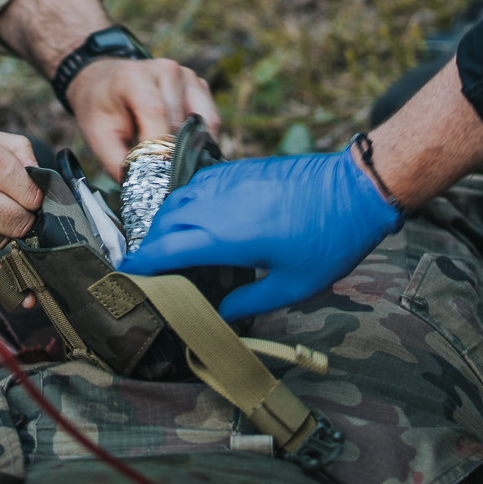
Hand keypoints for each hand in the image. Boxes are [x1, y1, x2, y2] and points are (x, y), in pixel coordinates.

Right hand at [0, 105, 42, 283]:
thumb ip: (16, 151)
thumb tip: (40, 179)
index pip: (29, 193)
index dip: (33, 194)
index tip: (26, 191)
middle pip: (18, 222)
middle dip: (23, 217)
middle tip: (13, 205)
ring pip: (0, 243)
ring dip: (3, 234)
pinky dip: (2, 278)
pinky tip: (22, 292)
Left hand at [67, 57, 219, 180]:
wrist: (105, 81)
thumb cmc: (101, 108)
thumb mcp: (97, 135)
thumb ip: (118, 162)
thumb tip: (142, 189)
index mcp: (134, 77)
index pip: (156, 111)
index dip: (160, 146)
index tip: (158, 175)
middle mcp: (165, 71)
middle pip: (180, 122)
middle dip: (174, 154)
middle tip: (167, 181)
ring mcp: (187, 76)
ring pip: (201, 124)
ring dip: (190, 148)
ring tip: (175, 165)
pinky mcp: (200, 86)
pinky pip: (210, 120)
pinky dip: (200, 140)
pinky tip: (185, 151)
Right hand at [119, 147, 400, 319]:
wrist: (355, 189)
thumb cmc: (329, 241)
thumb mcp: (293, 285)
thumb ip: (251, 302)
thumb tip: (221, 315)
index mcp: (225, 237)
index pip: (167, 250)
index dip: (143, 266)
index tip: (127, 277)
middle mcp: (217, 205)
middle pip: (165, 223)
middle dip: (151, 245)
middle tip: (149, 267)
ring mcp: (228, 182)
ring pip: (179, 198)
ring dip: (166, 221)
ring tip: (170, 243)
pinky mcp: (240, 168)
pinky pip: (199, 183)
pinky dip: (187, 200)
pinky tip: (196, 215)